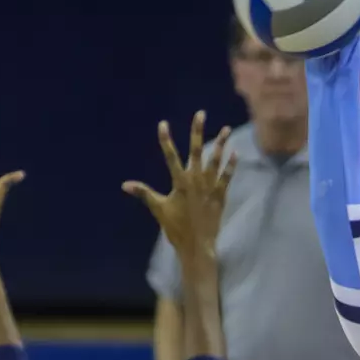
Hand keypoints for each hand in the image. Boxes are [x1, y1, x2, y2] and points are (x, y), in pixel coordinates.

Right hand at [124, 111, 237, 265]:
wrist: (198, 246)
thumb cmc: (176, 228)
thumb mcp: (158, 209)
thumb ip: (144, 193)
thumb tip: (125, 185)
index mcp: (180, 183)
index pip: (171, 156)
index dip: (166, 140)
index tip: (163, 124)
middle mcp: (196, 181)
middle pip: (197, 151)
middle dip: (198, 131)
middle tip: (201, 113)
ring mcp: (210, 187)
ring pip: (216, 160)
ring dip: (221, 144)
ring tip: (226, 129)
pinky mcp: (220, 195)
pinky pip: (227, 176)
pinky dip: (231, 165)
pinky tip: (235, 152)